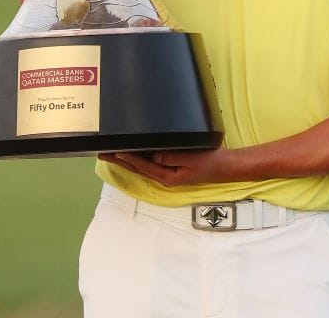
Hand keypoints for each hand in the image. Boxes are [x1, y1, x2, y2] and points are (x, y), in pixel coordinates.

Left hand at [98, 148, 240, 187]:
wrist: (225, 166)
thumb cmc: (210, 162)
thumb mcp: (191, 158)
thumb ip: (172, 157)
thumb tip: (154, 155)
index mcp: (168, 177)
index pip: (143, 166)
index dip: (128, 158)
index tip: (115, 151)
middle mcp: (164, 176)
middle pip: (137, 168)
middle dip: (120, 160)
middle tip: (102, 153)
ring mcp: (167, 173)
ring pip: (141, 166)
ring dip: (125, 159)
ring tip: (111, 153)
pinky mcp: (171, 167)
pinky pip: (150, 162)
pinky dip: (137, 158)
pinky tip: (131, 153)